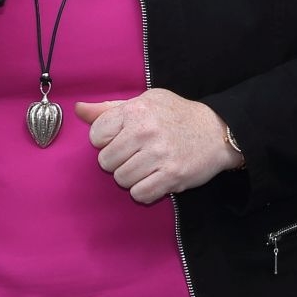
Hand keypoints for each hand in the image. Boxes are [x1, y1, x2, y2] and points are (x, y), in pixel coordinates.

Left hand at [75, 90, 241, 202]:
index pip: (96, 135)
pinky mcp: (172, 176)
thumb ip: (110, 109)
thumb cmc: (177, 116)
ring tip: (148, 166)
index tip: (123, 139)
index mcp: (136, 110)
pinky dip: (145, 191)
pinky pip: (139, 194)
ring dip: (132, 177)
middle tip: (137, 154)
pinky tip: (155, 179)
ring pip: (121, 179)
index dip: (107, 141)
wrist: (217, 131)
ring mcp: (159, 154)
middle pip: (106, 161)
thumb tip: (79, 109)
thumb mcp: (146, 102)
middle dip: (119, 161)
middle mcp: (145, 131)